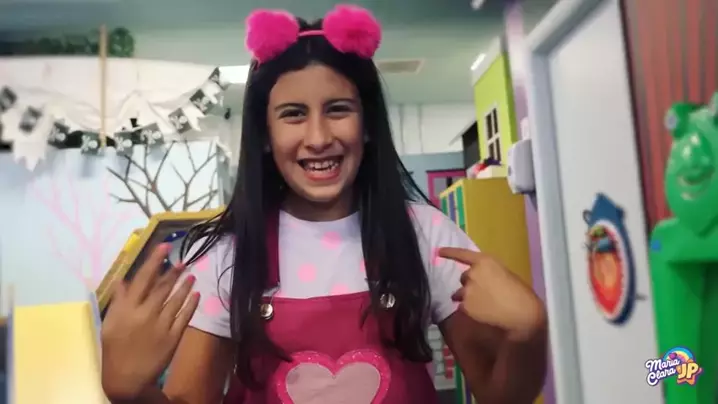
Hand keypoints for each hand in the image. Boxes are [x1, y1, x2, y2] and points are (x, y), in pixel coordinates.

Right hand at [101, 243, 199, 399]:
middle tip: (183, 260)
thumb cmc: (115, 349)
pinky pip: (185, 316)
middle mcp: (145, 313)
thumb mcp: (110, 323)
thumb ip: (118, 300)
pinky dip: (191, 303)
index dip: (154, 261)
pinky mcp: (173, 336)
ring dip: (185, 285)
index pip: (143, 278)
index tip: (164, 246)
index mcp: (127, 308)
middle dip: (173, 271)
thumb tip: (123, 280)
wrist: (127, 378)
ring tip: (191, 274)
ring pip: (176, 299)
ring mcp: (161, 324)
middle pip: (162, 286)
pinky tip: (197, 293)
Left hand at [439, 247, 545, 340]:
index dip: (450, 252)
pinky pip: (463, 307)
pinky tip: (483, 315)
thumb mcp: (507, 275)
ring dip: (467, 297)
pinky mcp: (465, 306)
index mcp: (485, 261)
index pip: (462, 254)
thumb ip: (492, 273)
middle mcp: (472, 273)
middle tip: (485, 293)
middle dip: (471, 283)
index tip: (438, 251)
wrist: (522, 315)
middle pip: (464, 277)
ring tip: (483, 306)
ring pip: (461, 293)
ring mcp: (467, 290)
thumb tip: (485, 279)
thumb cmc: (521, 294)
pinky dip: (470, 310)